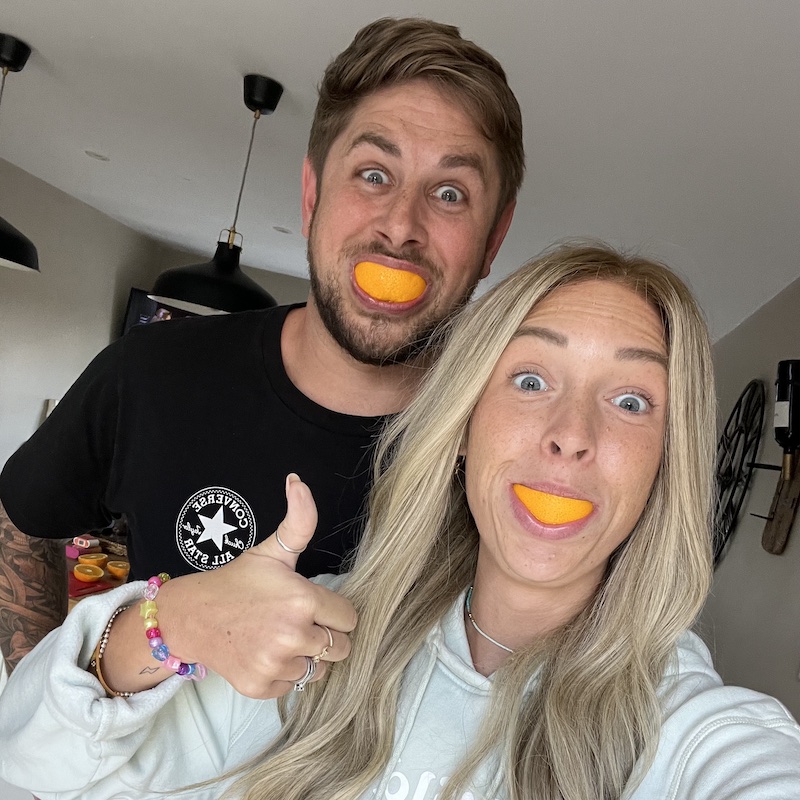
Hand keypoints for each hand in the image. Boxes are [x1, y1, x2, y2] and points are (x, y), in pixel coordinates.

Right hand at [159, 474, 356, 697]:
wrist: (192, 616)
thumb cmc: (238, 582)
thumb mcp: (271, 551)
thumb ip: (299, 520)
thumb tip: (299, 481)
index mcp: (302, 599)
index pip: (349, 618)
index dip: (334, 611)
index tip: (314, 604)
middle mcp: (292, 634)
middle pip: (342, 648)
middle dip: (327, 635)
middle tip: (299, 621)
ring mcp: (275, 663)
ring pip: (320, 669)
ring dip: (308, 656)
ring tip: (282, 637)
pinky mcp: (262, 686)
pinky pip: (294, 686)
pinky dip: (285, 673)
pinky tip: (267, 653)